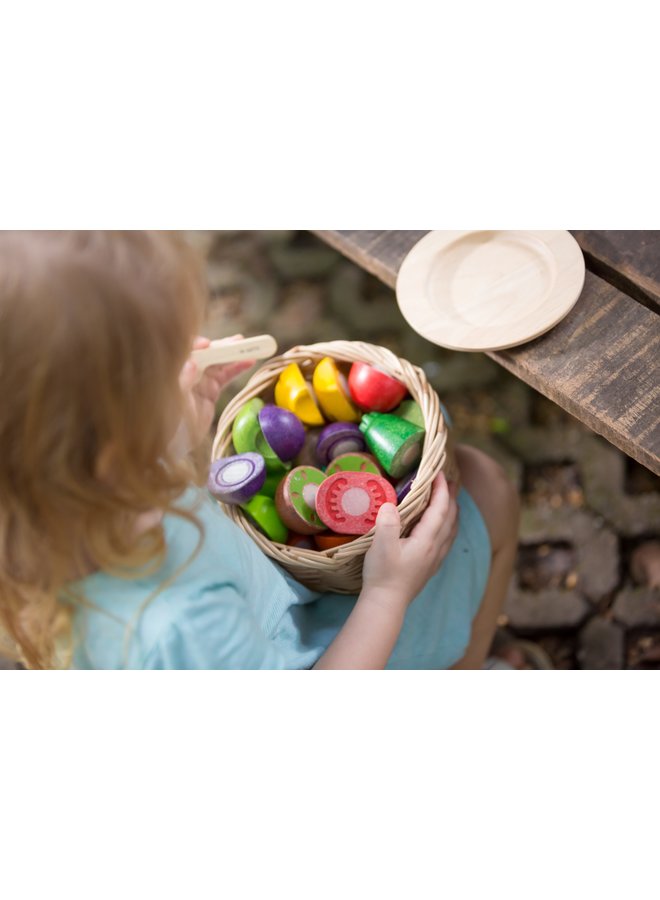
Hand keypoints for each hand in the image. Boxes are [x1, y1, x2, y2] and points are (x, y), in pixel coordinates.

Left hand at [178, 335, 253, 450]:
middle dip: (222, 346)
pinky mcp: (210, 392)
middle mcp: (187, 372)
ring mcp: (199, 381)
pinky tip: (249, 361)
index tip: (208, 345)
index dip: (198, 346)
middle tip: (239, 340)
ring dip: (233, 354)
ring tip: (249, 347)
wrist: (170, 445)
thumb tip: (192, 363)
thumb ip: (182, 382)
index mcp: (174, 370)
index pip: (187, 352)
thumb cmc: (164, 422)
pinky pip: (225, 376)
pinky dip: (236, 368)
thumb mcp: (172, 402)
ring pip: (218, 363)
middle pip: (206, 354)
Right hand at [361, 472, 458, 607]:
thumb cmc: (383, 574)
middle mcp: (436, 547)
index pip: (440, 509)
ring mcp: (435, 558)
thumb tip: (390, 504)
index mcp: (426, 539)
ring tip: (450, 500)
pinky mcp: (431, 566)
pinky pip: (447, 540)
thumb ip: (388, 523)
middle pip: (450, 517)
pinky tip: (444, 528)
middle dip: (450, 497)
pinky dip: (449, 526)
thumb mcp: (381, 546)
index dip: (441, 489)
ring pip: (452, 529)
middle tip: (448, 480)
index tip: (439, 473)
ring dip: (452, 511)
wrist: (386, 604)